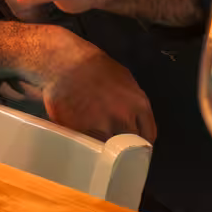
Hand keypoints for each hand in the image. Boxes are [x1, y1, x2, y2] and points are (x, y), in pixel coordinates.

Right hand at [38, 33, 157, 143]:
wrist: (63, 62)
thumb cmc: (95, 67)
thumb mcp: (125, 80)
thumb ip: (134, 104)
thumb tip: (136, 122)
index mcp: (139, 105)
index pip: (148, 136)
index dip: (141, 144)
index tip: (134, 147)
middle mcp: (123, 119)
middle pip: (129, 147)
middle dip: (123, 148)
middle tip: (114, 147)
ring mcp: (100, 127)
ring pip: (107, 150)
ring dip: (102, 148)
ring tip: (95, 139)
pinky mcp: (79, 133)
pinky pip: (86, 145)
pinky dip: (84, 143)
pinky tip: (80, 134)